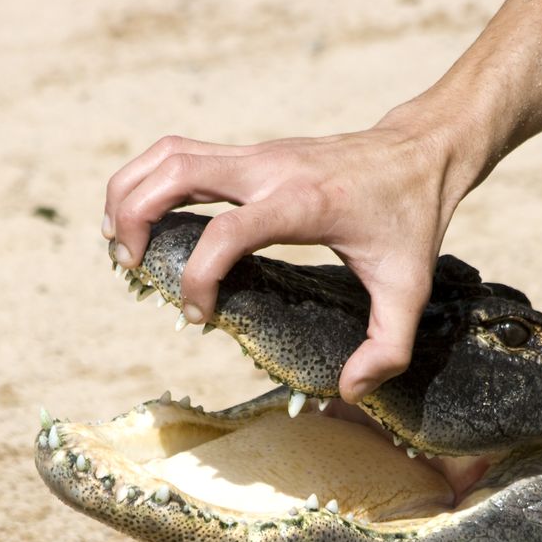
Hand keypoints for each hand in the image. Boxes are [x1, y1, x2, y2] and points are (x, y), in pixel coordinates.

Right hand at [101, 100, 482, 403]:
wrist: (421, 151)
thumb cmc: (412, 220)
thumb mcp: (411, 289)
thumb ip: (388, 347)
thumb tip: (349, 390)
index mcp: (303, 202)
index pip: (227, 231)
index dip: (200, 277)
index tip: (200, 317)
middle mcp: (269, 169)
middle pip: (175, 170)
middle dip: (135, 217)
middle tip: (128, 267)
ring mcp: (256, 155)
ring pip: (169, 153)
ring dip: (131, 192)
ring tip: (120, 244)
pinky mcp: (250, 154)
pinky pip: (181, 155)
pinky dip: (149, 181)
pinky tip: (144, 220)